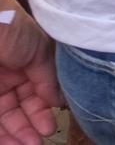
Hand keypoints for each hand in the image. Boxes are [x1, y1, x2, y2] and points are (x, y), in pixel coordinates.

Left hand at [0, 0, 60, 144]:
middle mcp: (7, 78)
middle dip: (29, 127)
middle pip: (19, 110)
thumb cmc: (12, 29)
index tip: (49, 126)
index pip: (37, 93)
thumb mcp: (41, 51)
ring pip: (3, 118)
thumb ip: (50, 79)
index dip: (43, 111)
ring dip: (15, 135)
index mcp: (26, 63)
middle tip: (37, 142)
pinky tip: (10, 142)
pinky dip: (1, 134)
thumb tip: (60, 102)